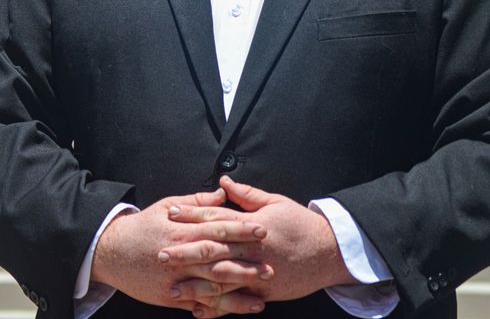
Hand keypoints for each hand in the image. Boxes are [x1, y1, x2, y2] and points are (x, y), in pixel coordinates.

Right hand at [91, 187, 271, 313]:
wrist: (112, 252)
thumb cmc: (144, 226)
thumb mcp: (168, 205)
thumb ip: (197, 202)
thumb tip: (223, 194)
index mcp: (183, 229)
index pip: (217, 227)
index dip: (241, 228)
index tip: (263, 228)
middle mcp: (181, 254)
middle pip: (218, 258)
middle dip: (245, 262)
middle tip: (270, 265)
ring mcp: (176, 278)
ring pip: (211, 286)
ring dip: (237, 291)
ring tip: (261, 294)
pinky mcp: (171, 297)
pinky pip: (198, 304)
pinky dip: (217, 309)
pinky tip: (236, 310)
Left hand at [164, 177, 354, 316]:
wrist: (327, 251)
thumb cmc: (299, 223)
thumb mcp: (275, 201)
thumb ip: (246, 194)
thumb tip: (222, 183)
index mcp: (252, 224)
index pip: (216, 218)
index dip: (192, 215)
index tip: (171, 213)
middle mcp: (252, 248)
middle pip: (214, 250)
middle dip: (186, 251)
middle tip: (161, 252)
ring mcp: (258, 272)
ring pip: (222, 279)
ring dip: (195, 284)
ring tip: (172, 287)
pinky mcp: (264, 292)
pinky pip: (236, 300)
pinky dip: (217, 307)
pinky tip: (198, 310)